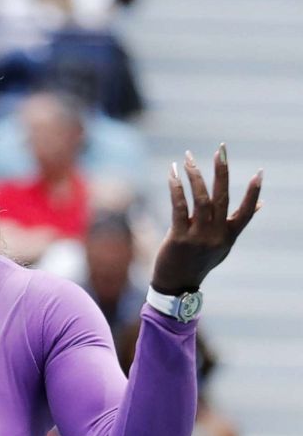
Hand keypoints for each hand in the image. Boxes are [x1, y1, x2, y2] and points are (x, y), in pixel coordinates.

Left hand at [151, 145, 261, 294]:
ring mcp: (198, 237)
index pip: (247, 212)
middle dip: (222, 172)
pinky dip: (176, 189)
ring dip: (194, 176)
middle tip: (221, 150)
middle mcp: (217, 235)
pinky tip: (172, 174)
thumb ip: (237, 223)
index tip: (260, 173)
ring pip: (200, 200)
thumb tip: (262, 204)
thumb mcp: (223, 245)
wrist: (176, 285)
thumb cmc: (199, 261)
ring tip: (188, 158)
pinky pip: (179, 207)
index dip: (254, 193)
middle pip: (222, 198)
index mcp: (229, 236)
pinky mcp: (179, 238)